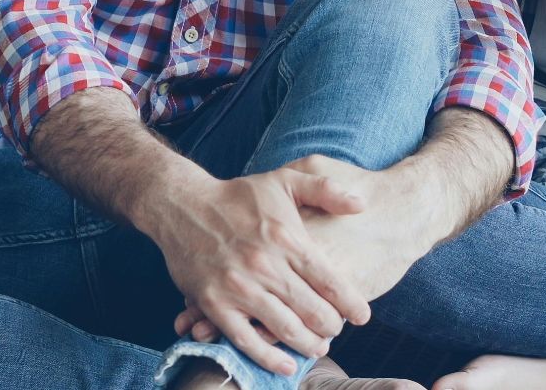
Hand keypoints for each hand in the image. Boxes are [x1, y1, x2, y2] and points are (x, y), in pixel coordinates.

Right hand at [147, 160, 373, 374]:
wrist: (182, 205)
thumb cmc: (238, 195)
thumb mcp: (284, 180)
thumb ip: (326, 190)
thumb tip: (362, 205)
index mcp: (287, 238)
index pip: (330, 280)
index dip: (351, 304)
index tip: (363, 316)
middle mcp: (266, 265)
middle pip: (313, 311)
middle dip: (331, 327)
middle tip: (336, 330)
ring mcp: (239, 287)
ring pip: (285, 329)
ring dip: (308, 344)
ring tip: (318, 347)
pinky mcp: (214, 304)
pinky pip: (246, 340)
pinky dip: (268, 357)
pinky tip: (285, 365)